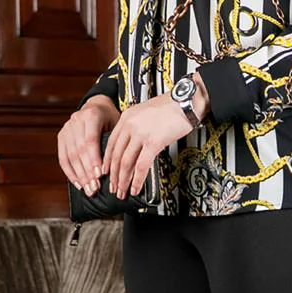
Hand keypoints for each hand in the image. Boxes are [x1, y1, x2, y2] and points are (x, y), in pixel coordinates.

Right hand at [57, 95, 117, 195]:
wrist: (97, 106)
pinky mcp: (62, 136)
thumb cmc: (111, 119)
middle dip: (87, 172)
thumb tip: (118, 168)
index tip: (100, 175)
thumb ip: (115, 142)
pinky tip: (78, 183)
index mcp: (92, 115)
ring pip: (70, 156)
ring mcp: (67, 128)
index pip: (90, 140)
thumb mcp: (118, 125)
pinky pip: (63, 158)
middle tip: (95, 187)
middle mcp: (76, 120)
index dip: (94, 159)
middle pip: (79, 150)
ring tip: (88, 189)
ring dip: (79, 175)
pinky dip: (70, 172)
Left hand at [104, 76, 210, 197]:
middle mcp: (130, 126)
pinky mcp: (153, 143)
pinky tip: (136, 188)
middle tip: (113, 187)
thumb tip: (134, 144)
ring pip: (126, 163)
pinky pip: (141, 166)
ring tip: (122, 192)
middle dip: (113, 175)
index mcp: (126, 118)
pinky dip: (137, 180)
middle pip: (116, 156)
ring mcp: (141, 134)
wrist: (186, 101)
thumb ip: (136, 125)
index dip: (107, 161)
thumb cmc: (171, 106)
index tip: (105, 172)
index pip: (110, 143)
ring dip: (123, 180)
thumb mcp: (145, 112)